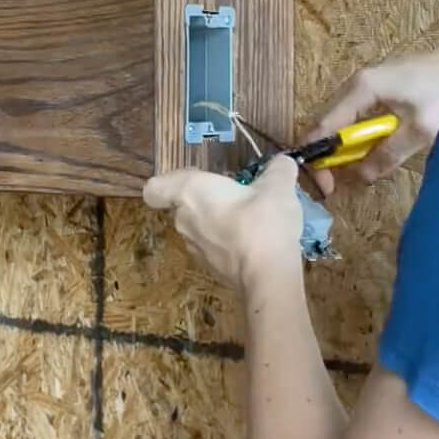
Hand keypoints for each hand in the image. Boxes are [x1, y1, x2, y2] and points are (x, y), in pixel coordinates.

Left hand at [142, 154, 304, 288]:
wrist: (267, 275)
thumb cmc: (263, 221)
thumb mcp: (278, 187)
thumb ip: (278, 170)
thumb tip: (283, 163)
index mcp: (190, 192)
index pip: (155, 188)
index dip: (168, 182)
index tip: (195, 178)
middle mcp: (184, 220)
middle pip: (183, 206)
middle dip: (207, 201)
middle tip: (236, 197)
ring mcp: (195, 248)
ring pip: (198, 229)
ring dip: (218, 224)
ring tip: (251, 222)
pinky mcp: (210, 270)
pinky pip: (213, 249)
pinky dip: (228, 245)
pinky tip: (256, 244)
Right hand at [304, 43, 438, 193]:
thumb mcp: (420, 130)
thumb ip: (387, 154)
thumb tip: (361, 176)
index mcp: (362, 88)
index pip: (323, 126)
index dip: (318, 157)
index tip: (325, 185)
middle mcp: (360, 81)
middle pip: (328, 121)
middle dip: (328, 153)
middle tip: (336, 182)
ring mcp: (372, 81)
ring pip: (343, 118)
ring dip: (345, 145)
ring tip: (355, 168)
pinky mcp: (385, 86)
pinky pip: (359, 113)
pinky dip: (359, 134)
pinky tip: (373, 148)